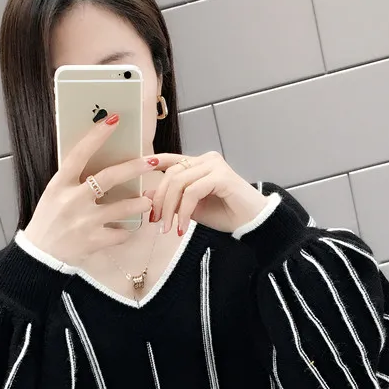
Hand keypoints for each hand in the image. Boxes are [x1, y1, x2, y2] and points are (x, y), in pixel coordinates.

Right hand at [23, 114, 156, 265]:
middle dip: (134, 167)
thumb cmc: (49, 220)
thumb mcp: (55, 194)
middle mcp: (72, 200)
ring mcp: (84, 222)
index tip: (113, 119)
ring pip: (121, 208)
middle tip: (154, 161)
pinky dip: (127, 231)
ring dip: (140, 203)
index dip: (96, 136)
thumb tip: (101, 162)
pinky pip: (119, 234)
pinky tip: (130, 229)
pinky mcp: (92, 241)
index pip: (79, 154)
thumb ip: (74, 180)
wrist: (40, 255)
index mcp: (60, 184)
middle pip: (109, 178)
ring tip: (149, 200)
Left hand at [146, 151, 268, 234]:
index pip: (170, 159)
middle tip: (156, 223)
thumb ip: (173, 200)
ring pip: (179, 182)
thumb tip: (147, 196)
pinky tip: (181, 228)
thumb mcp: (191, 208)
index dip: (151, 163)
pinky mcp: (221, 176)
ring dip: (170, 209)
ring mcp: (214, 165)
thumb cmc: (224, 214)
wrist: (252, 222)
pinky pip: (192, 192)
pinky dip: (183, 211)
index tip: (136, 171)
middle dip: (159, 200)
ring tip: (168, 229)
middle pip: (170, 174)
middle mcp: (205, 159)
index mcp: (198, 164)